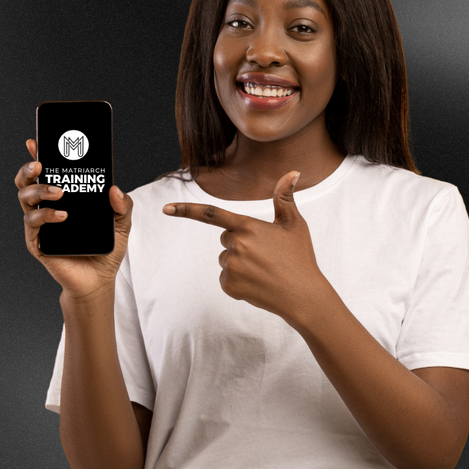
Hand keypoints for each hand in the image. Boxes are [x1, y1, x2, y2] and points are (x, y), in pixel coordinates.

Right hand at [15, 139, 132, 298]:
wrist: (99, 280)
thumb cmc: (106, 249)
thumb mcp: (122, 223)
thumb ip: (123, 205)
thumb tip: (114, 188)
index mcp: (65, 198)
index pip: (48, 172)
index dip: (39, 155)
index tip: (36, 141)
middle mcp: (48, 207)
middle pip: (28, 181)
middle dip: (29, 169)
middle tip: (41, 164)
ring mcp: (40, 224)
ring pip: (25, 198)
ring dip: (40, 190)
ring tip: (59, 192)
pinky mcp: (38, 242)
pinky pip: (33, 223)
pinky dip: (46, 216)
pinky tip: (62, 216)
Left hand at [162, 171, 325, 321]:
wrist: (303, 296)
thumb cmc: (300, 258)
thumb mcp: (294, 225)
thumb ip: (285, 198)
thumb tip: (293, 172)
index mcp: (248, 227)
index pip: (211, 215)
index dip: (186, 210)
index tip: (166, 209)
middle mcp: (236, 245)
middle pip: (225, 239)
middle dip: (239, 243)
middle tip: (265, 254)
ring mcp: (231, 267)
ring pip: (225, 259)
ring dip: (239, 263)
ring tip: (264, 270)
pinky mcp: (229, 286)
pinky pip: (226, 278)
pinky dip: (239, 281)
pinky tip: (257, 283)